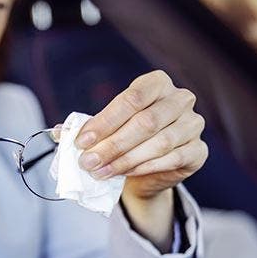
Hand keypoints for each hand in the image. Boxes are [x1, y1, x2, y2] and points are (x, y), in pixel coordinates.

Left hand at [73, 70, 206, 248]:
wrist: (147, 168)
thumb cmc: (124, 137)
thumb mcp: (104, 128)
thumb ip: (85, 127)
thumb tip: (57, 132)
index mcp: (157, 83)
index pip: (131, 99)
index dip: (105, 122)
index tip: (81, 141)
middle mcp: (180, 99)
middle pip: (145, 122)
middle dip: (112, 145)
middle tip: (87, 162)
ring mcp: (193, 124)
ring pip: (160, 142)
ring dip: (125, 160)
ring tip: (100, 172)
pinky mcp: (199, 151)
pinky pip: (173, 158)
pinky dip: (145, 167)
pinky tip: (125, 174)